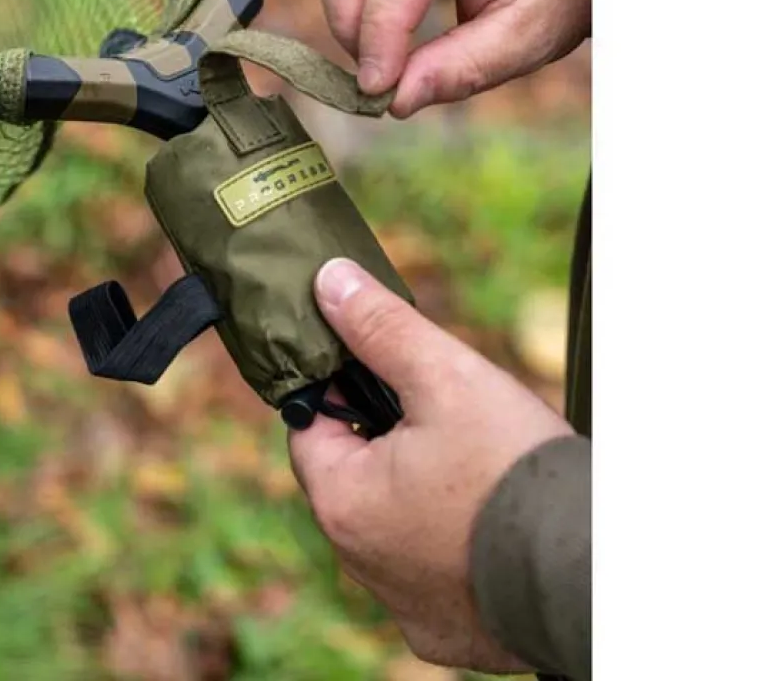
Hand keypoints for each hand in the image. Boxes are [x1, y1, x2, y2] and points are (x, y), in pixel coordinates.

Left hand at [289, 258, 573, 670]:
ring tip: (473, 463)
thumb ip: (381, 327)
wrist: (597, 575)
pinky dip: (450, 541)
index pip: (311, 426)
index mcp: (343, 502)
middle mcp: (359, 561)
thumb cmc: (514, 470)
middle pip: (353, 473)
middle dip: (386, 436)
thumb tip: (328, 280)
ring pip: (392, 520)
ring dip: (418, 489)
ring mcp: (402, 603)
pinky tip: (490, 520)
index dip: (341, 388)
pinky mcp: (447, 630)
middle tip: (438, 412)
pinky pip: (431, 569)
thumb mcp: (445, 377)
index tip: (381, 371)